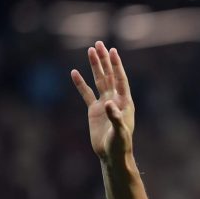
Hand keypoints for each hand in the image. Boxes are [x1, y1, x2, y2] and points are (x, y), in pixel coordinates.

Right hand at [70, 41, 134, 162]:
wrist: (111, 154)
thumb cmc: (120, 144)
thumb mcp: (119, 131)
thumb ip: (115, 117)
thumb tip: (108, 103)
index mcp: (125, 102)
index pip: (120, 79)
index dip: (116, 66)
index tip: (112, 51)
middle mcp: (115, 99)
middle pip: (109, 75)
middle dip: (104, 60)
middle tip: (99, 44)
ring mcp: (104, 103)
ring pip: (98, 81)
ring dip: (95, 66)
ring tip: (90, 50)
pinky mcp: (94, 110)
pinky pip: (86, 94)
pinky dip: (80, 84)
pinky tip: (74, 72)